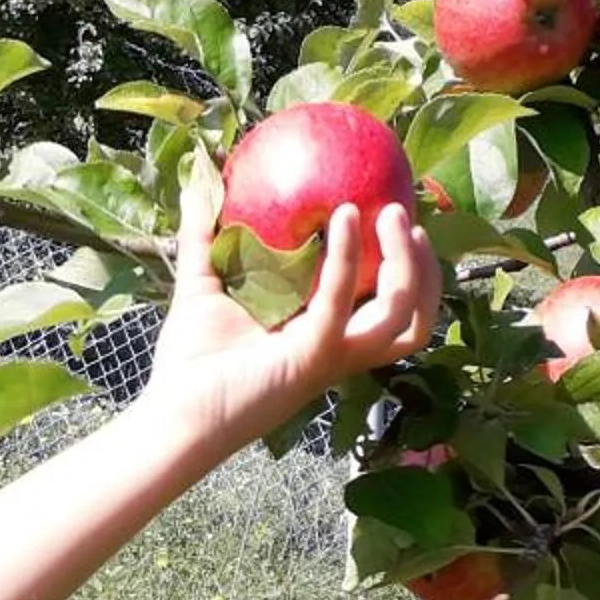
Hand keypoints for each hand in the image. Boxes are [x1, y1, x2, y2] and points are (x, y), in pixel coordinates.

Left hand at [141, 195, 441, 450]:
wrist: (174, 413)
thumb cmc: (190, 363)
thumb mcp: (201, 286)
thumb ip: (204, 238)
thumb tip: (198, 186)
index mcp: (325, 338)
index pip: (388, 310)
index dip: (409, 272)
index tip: (398, 222)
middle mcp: (338, 352)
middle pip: (411, 319)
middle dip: (425, 270)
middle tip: (404, 216)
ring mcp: (329, 359)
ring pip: (399, 319)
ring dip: (406, 266)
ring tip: (387, 214)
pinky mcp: (309, 359)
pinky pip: (339, 305)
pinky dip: (346, 260)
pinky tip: (341, 220)